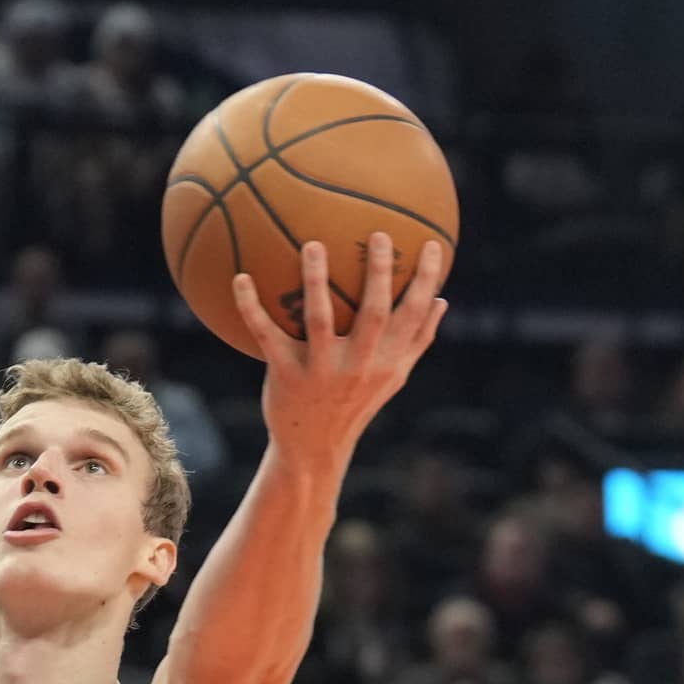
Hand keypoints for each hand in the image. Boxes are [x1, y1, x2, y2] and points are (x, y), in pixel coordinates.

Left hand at [231, 233, 448, 464]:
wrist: (314, 449)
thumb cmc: (355, 404)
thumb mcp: (392, 378)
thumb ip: (416, 341)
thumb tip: (442, 300)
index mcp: (387, 362)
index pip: (413, 316)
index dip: (426, 280)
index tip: (431, 243)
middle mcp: (358, 366)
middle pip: (373, 314)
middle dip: (379, 274)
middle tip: (378, 234)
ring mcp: (321, 371)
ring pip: (319, 319)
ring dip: (315, 280)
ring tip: (313, 244)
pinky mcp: (286, 375)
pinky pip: (266, 335)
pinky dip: (251, 306)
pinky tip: (240, 277)